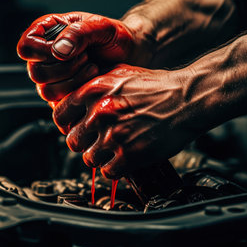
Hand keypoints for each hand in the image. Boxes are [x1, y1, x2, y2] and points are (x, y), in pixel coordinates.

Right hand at [17, 12, 153, 101]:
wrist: (130, 53)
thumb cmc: (114, 36)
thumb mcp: (101, 26)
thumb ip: (79, 33)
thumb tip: (58, 51)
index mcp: (46, 32)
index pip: (26, 47)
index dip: (43, 51)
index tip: (66, 49)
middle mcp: (45, 56)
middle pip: (35, 72)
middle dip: (65, 67)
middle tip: (85, 57)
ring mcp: (53, 77)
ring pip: (46, 91)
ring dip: (73, 80)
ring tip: (91, 67)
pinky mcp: (63, 95)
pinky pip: (60, 103)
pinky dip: (79, 93)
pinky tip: (92, 80)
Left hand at [52, 64, 204, 178]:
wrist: (186, 99)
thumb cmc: (157, 86)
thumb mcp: (121, 73)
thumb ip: (95, 85)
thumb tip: (75, 98)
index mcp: (94, 90)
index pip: (60, 115)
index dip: (67, 124)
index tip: (75, 128)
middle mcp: (100, 112)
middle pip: (72, 141)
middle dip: (85, 143)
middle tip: (98, 141)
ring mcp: (114, 135)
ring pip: (89, 159)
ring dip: (100, 157)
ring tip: (114, 150)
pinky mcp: (129, 155)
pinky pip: (108, 172)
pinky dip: (115, 168)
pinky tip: (124, 158)